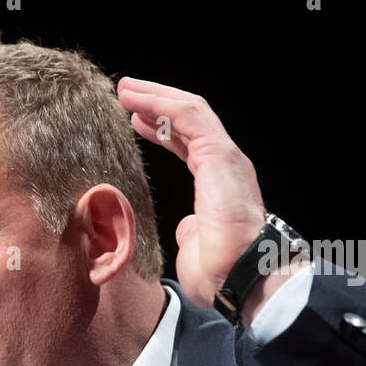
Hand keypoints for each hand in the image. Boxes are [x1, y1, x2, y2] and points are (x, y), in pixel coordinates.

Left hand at [117, 77, 285, 322]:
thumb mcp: (195, 249)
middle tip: (126, 93)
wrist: (240, 276)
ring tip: (125, 88)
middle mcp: (225, 165)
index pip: (189, 145)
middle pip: (188, 122)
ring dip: (155, 97)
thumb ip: (191, 232)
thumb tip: (186, 228)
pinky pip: (188, 117)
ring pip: (189, 111)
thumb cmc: (219, 272)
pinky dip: (160, 103)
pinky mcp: (219, 154)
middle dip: (156, 104)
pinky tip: (136, 100)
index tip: (137, 122)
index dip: (162, 131)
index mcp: (218, 184)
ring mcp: (224, 157)